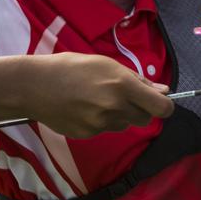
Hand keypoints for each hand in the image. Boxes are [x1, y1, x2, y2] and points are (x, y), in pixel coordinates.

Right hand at [0, 53, 173, 137]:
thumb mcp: (108, 65)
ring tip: (97, 99)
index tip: (160, 101)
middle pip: (145, 119)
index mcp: (123, 86)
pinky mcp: (88, 135)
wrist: (35, 85)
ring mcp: (101, 124)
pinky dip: (101, 121)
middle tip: (125, 97)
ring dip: (120, 115)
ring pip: (125, 125)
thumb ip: (138, 80)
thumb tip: (164, 90)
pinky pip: (105, 130)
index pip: (162, 108)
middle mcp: (115, 107)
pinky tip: (84, 108)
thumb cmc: (73, 67)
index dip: (165, 106)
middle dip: (141, 110)